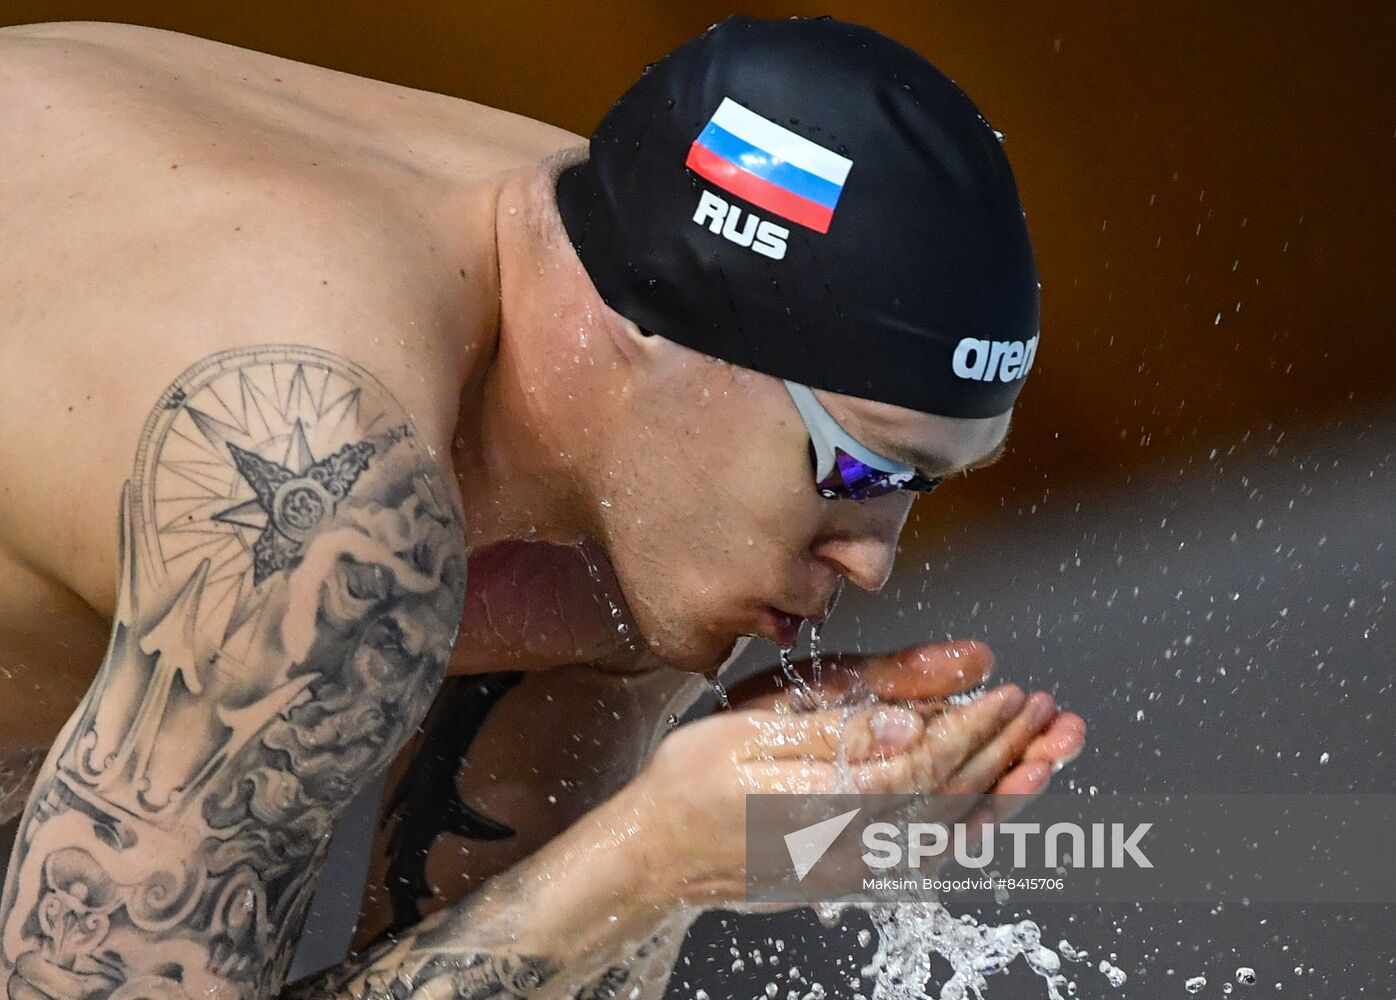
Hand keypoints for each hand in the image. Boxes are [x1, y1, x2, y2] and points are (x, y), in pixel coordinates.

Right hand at [617, 638, 1085, 906]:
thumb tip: (904, 721)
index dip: (977, 726)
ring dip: (1012, 792)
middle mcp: (854, 846)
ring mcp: (859, 871)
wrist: (659, 851)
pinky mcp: (859, 878)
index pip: (926, 761)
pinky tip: (1005, 804)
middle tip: (1058, 714)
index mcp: (829, 799)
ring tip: (1056, 756)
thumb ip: (832, 724)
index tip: (1015, 690)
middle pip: (954, 798)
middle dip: (1011, 751)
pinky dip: (977, 827)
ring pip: (954, 831)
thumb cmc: (695, 775)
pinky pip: (933, 855)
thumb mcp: (751, 727)